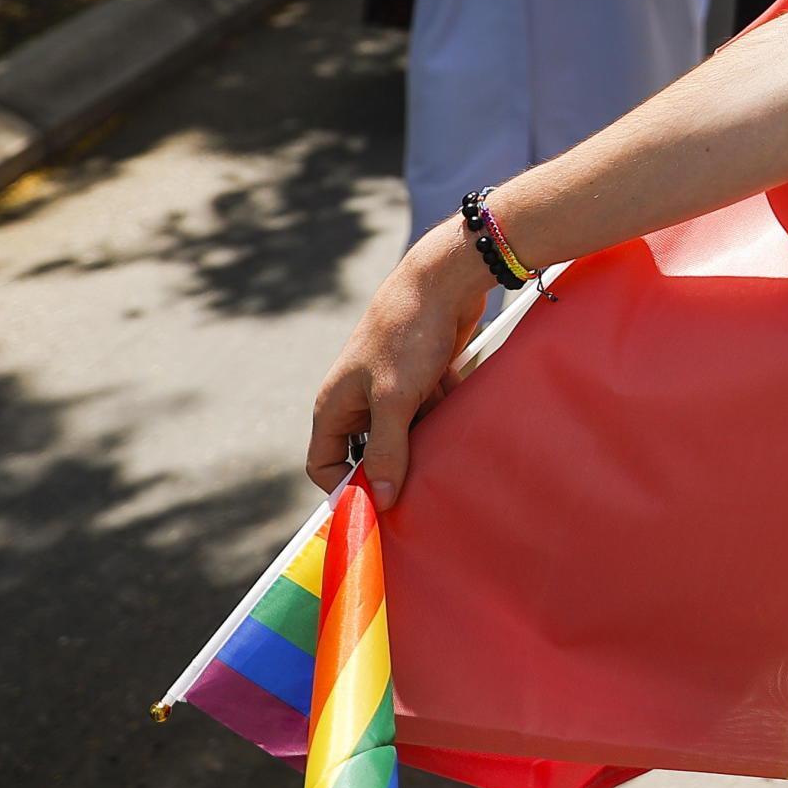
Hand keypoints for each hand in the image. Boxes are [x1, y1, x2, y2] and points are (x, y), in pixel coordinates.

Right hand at [305, 220, 492, 508]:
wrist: (445, 278)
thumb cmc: (409, 334)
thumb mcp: (394, 398)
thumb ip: (386, 450)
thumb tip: (381, 499)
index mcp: (335, 405)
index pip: (325, 465)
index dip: (346, 489)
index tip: (380, 509)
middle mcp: (358, 400)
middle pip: (368, 453)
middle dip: (393, 469)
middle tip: (422, 488)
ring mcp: (391, 388)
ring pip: (404, 434)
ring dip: (424, 443)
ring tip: (447, 453)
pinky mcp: (421, 377)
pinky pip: (429, 412)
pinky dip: (443, 418)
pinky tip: (462, 422)